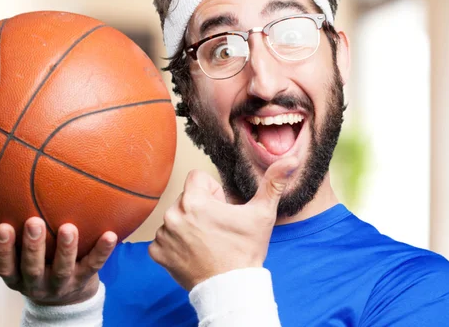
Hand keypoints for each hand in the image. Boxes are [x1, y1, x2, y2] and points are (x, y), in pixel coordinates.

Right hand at [0, 215, 116, 304]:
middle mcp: (36, 282)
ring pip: (64, 269)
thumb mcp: (6, 257)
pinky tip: (111, 234)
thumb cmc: (29, 265)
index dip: (2, 249)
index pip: (4, 265)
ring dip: (67, 249)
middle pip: (32, 268)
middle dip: (33, 247)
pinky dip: (103, 251)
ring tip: (70, 228)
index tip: (3, 226)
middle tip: (34, 222)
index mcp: (15, 275)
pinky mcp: (85, 280)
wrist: (65, 299)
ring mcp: (62, 283)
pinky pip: (95, 266)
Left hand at [148, 157, 297, 290]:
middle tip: (217, 228)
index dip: (213, 191)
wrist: (232, 289)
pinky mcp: (157, 253)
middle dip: (200, 208)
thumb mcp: (262, 214)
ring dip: (187, 225)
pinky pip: (164, 239)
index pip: (197, 178)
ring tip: (206, 242)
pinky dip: (176, 245)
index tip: (222, 209)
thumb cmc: (246, 251)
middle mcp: (173, 214)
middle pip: (186, 198)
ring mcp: (163, 235)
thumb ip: (272, 183)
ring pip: (175, 217)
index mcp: (194, 200)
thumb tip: (290, 160)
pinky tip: (193, 253)